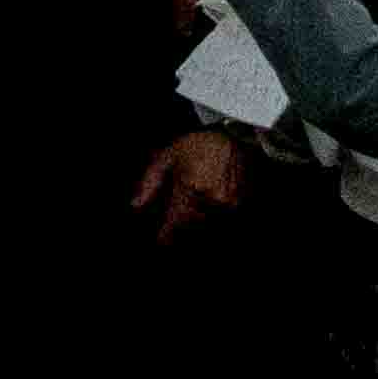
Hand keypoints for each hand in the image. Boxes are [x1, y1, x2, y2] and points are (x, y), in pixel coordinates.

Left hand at [131, 121, 251, 241]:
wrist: (234, 136)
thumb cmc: (198, 144)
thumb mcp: (167, 156)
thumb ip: (150, 182)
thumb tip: (136, 205)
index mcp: (190, 187)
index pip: (175, 220)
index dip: (166, 234)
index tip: (161, 242)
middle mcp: (211, 199)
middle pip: (191, 223)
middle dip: (182, 220)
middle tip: (181, 207)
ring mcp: (229, 203)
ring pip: (206, 221)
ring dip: (197, 217)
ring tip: (197, 194)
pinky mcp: (241, 203)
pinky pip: (222, 216)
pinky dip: (212, 212)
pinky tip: (209, 196)